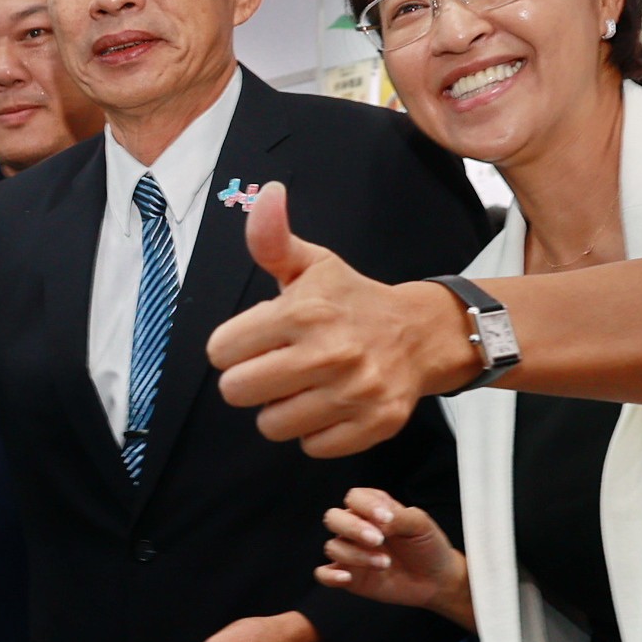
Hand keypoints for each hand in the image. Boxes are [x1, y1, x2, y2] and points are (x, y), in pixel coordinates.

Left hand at [207, 185, 473, 456]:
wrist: (420, 333)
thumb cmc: (351, 300)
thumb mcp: (311, 264)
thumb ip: (272, 238)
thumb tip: (265, 194)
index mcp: (303, 311)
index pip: (220, 351)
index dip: (233, 347)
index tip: (258, 340)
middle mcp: (329, 353)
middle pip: (237, 392)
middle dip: (250, 381)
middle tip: (277, 367)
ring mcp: (354, 392)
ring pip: (272, 425)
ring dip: (282, 409)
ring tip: (305, 386)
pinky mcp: (374, 424)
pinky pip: (312, 447)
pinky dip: (316, 432)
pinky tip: (331, 404)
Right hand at [317, 487, 474, 629]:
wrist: (435, 579)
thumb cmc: (427, 546)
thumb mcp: (421, 524)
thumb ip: (399, 516)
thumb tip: (379, 520)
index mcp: (372, 508)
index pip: (354, 498)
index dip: (366, 506)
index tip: (387, 518)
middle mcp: (356, 527)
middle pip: (333, 518)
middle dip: (354, 528)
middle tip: (378, 539)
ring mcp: (350, 552)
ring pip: (333, 547)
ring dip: (357, 555)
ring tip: (385, 563)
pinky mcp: (349, 576)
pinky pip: (323, 574)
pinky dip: (330, 576)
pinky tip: (346, 577)